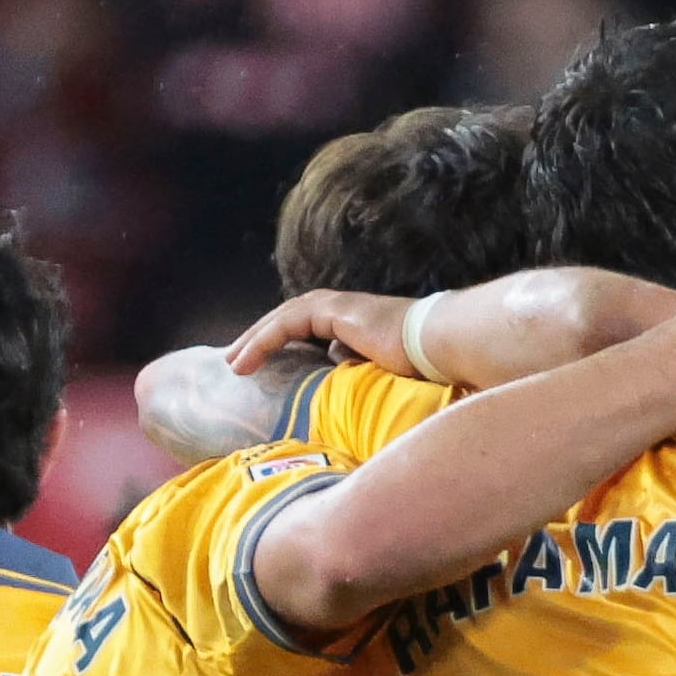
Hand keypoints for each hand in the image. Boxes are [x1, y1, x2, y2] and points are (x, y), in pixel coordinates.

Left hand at [227, 289, 414, 373]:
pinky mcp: (334, 310)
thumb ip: (360, 365)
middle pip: (288, 321)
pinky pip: (287, 325)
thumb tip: (340, 365)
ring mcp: (338, 306)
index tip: (259, 366)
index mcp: (353, 321)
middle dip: (259, 340)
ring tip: (233, 363)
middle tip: (235, 361)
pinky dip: (264, 341)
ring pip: (282, 320)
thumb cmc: (425, 364)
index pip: (305, 328)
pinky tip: (246, 360)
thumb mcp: (384, 369)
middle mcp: (342, 308)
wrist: (442, 343)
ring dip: (254, 341)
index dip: (279, 344)